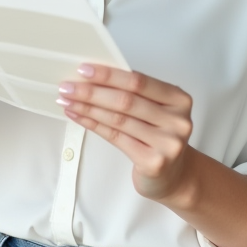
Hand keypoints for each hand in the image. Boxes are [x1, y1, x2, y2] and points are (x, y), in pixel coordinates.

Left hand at [57, 64, 195, 203]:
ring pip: (118, 119)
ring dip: (87, 108)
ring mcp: (168, 143)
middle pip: (126, 101)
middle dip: (92, 92)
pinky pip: (116, 138)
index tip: (84, 70)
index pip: (139, 81)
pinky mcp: (153, 162)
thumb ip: (134, 93)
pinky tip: (79, 117)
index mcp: (179, 100)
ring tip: (68, 101)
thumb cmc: (159, 137)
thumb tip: (93, 77)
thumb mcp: (156, 110)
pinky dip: (93, 125)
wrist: (175, 176)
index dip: (109, 75)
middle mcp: (177, 121)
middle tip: (68, 87)